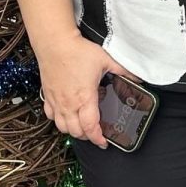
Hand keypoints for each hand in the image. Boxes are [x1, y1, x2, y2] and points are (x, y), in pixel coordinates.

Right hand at [37, 32, 138, 147]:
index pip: (90, 127)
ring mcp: (56, 101)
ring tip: (84, 127)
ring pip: (62, 127)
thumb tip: (138, 79)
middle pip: (76, 131)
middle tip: (97, 133)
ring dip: (73, 131)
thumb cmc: (79, 52)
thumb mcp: (107, 60)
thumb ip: (124, 71)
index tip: (104, 142)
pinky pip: (51, 117)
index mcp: (84, 98)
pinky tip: (67, 115)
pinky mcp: (47, 96)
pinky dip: (60, 121)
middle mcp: (68, 104)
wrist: (55, 44)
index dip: (98, 138)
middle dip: (88, 136)